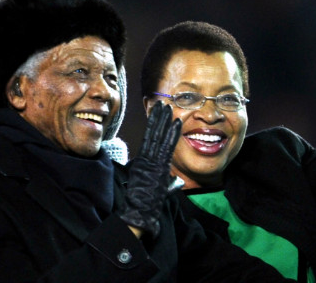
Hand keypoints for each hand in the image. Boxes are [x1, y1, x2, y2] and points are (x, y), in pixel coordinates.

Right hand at [119, 101, 181, 237]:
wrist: (138, 213)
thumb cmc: (145, 203)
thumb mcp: (160, 190)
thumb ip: (170, 184)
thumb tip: (177, 182)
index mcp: (145, 162)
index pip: (152, 139)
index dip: (156, 126)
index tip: (160, 113)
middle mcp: (147, 159)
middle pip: (154, 134)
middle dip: (158, 118)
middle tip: (162, 102)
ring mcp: (150, 161)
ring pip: (158, 136)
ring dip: (164, 121)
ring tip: (168, 106)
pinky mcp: (155, 165)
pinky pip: (165, 146)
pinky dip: (172, 134)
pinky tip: (177, 122)